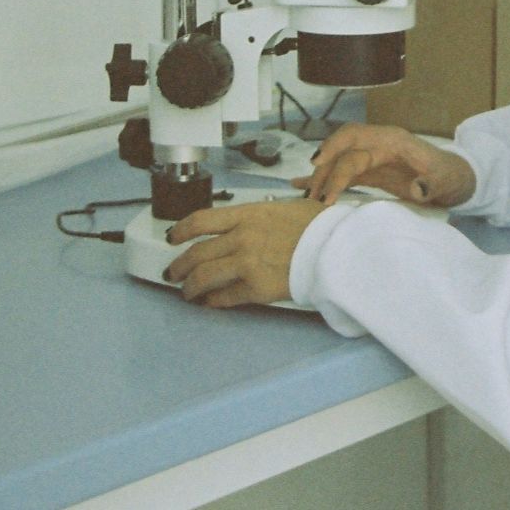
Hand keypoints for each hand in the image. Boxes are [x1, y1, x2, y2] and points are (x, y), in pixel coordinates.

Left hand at [164, 198, 329, 307]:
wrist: (336, 248)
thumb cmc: (321, 227)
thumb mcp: (287, 207)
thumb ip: (263, 217)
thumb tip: (255, 224)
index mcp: (248, 215)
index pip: (200, 220)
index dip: (180, 230)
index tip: (173, 236)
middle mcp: (241, 238)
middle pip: (195, 253)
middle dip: (179, 265)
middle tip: (174, 272)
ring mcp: (246, 264)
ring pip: (203, 277)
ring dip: (190, 287)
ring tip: (187, 292)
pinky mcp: (256, 288)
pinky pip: (225, 297)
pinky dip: (214, 301)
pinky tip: (211, 302)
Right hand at [291, 122, 475, 208]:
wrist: (455, 180)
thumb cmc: (450, 176)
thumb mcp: (446, 181)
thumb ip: (433, 184)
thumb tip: (417, 189)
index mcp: (392, 140)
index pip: (355, 137)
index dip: (334, 148)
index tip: (318, 165)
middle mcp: (377, 145)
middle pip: (341, 150)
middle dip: (323, 169)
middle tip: (312, 196)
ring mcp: (372, 158)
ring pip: (338, 162)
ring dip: (321, 177)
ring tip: (307, 199)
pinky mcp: (370, 172)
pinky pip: (342, 173)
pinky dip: (325, 179)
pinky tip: (302, 187)